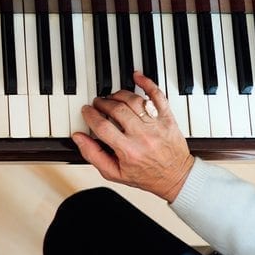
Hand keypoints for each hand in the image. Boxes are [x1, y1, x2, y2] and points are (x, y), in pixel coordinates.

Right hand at [72, 71, 193, 202]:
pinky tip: (137, 76)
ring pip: (133, 101)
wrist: (176, 177)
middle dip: (102, 103)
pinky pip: (158, 96)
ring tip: (112, 98)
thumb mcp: (113, 173)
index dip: (90, 115)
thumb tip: (78, 137)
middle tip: (98, 103)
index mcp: (128, 151)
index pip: (102, 126)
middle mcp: (143, 136)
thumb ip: (93, 154)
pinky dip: (147, 83)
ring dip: (119, 95)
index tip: (86, 111)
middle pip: (117, 110)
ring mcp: (156, 125)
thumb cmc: (145, 176)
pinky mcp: (168, 118)